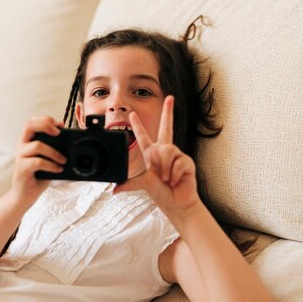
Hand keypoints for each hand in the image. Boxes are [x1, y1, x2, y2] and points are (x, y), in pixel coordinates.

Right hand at [11, 116, 66, 206]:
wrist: (26, 194)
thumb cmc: (38, 175)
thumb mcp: (48, 158)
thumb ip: (53, 146)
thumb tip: (66, 134)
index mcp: (28, 140)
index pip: (33, 121)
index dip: (46, 119)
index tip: (60, 125)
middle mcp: (22, 145)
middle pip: (30, 124)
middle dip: (46, 125)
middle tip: (58, 133)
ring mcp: (20, 156)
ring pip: (37, 145)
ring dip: (54, 152)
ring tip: (64, 160)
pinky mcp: (22, 168)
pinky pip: (38, 162)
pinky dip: (51, 165)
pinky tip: (58, 169)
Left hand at [114, 96, 201, 220]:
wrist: (178, 203)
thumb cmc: (161, 193)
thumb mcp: (144, 184)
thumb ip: (130, 183)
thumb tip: (115, 189)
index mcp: (151, 155)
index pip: (143, 137)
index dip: (137, 125)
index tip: (133, 113)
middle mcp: (164, 152)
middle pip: (167, 127)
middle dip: (168, 112)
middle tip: (170, 98)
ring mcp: (176, 155)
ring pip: (167, 152)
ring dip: (165, 169)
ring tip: (167, 179)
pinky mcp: (186, 161)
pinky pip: (177, 161)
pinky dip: (174, 174)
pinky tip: (176, 180)